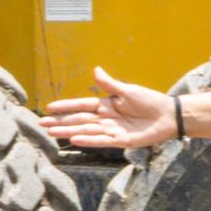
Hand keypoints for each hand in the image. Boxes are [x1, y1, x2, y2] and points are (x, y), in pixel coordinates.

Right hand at [39, 69, 176, 152]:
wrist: (169, 116)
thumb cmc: (150, 101)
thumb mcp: (128, 90)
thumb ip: (110, 84)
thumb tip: (95, 69)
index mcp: (107, 104)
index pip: (82, 105)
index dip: (66, 106)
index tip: (50, 108)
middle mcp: (106, 118)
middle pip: (79, 120)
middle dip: (60, 122)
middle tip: (42, 123)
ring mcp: (112, 130)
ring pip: (86, 130)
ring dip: (69, 131)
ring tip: (51, 132)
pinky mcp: (120, 141)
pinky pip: (101, 140)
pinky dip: (88, 140)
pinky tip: (75, 140)